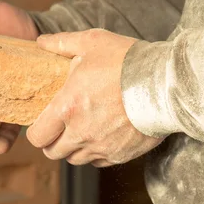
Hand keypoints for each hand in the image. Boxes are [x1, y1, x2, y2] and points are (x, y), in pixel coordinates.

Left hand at [26, 29, 162, 166]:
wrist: (168, 83)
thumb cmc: (128, 61)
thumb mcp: (92, 42)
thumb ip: (62, 43)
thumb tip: (41, 41)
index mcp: (67, 108)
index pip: (36, 136)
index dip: (35, 131)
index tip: (42, 121)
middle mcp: (81, 133)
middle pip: (52, 152)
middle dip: (51, 141)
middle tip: (59, 127)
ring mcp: (101, 146)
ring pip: (74, 159)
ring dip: (72, 148)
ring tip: (79, 130)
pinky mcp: (121, 154)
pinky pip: (97, 162)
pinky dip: (94, 153)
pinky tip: (100, 135)